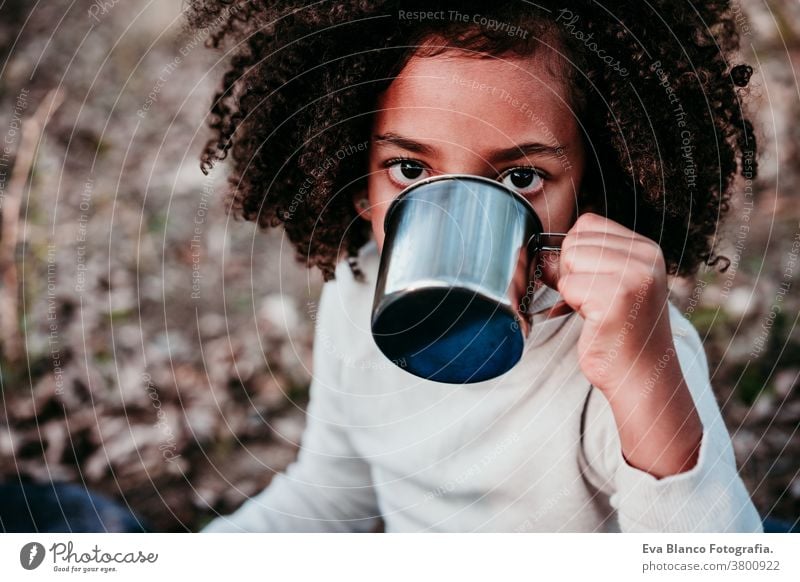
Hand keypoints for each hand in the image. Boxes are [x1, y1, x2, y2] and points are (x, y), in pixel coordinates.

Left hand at [557, 213, 671, 392]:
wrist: (642, 376)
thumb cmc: (621, 331)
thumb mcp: (610, 283)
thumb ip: (584, 260)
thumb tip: (541, 251)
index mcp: (646, 249)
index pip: (588, 224)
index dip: (577, 253)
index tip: (593, 281)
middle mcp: (645, 258)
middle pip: (574, 241)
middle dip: (572, 272)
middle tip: (594, 300)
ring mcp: (633, 277)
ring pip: (569, 261)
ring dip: (572, 290)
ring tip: (596, 309)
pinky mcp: (615, 298)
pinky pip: (568, 286)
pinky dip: (572, 305)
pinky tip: (595, 320)